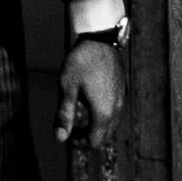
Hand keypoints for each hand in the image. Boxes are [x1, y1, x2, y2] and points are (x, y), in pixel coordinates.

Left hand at [53, 35, 125, 153]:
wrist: (100, 38)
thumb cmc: (81, 61)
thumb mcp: (67, 88)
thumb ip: (64, 115)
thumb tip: (59, 138)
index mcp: (103, 112)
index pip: (95, 142)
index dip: (79, 142)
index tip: (67, 132)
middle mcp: (117, 109)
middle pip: (104, 136)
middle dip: (87, 136)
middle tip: (71, 126)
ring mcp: (121, 100)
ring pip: (110, 125)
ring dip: (95, 126)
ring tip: (78, 111)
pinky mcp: (122, 91)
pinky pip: (114, 112)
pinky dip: (102, 115)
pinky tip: (89, 100)